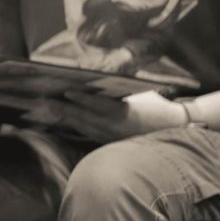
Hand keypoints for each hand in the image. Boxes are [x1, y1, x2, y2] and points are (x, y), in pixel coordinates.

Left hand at [51, 89, 185, 142]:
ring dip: (66, 118)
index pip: (96, 105)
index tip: (65, 90)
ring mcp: (111, 137)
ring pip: (84, 127)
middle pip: (84, 118)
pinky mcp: (110, 143)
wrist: (174, 130)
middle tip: (46, 100)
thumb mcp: (140, 93)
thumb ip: (119, 89)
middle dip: (64, 109)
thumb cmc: (157, 106)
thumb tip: (99, 78)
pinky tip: (65, 119)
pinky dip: (76, 125)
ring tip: (50, 108)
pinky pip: (88, 133)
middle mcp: (115, 127)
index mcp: (123, 113)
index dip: (79, 98)